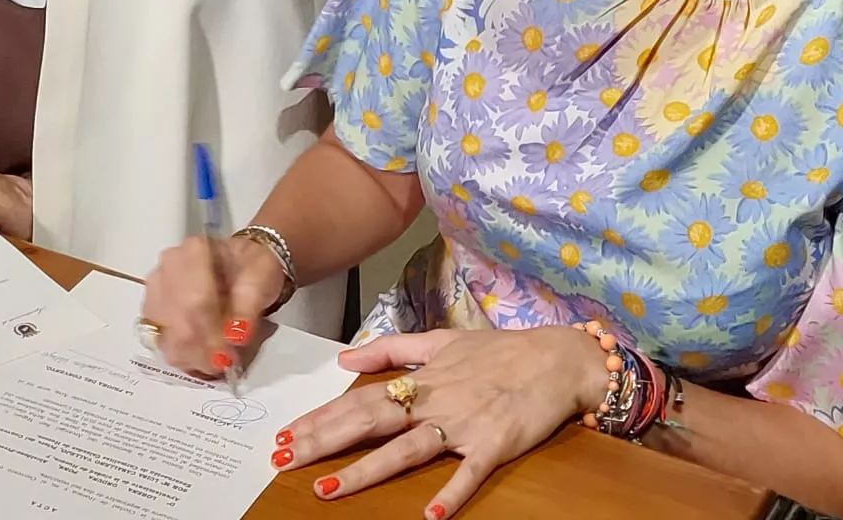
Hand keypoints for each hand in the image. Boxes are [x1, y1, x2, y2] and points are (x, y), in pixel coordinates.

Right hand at [141, 235, 289, 375]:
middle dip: (201, 350)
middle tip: (226, 364)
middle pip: (176, 320)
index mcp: (194, 252)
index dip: (210, 333)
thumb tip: (236, 336)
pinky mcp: (153, 312)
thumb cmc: (251, 270)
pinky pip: (161, 343)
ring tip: (216, 362)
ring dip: (191, 356)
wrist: (240, 265)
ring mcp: (155, 290)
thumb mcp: (260, 282)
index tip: (229, 355)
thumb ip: (248, 309)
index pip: (195, 300)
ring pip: (165, 336)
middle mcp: (167, 268)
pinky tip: (201, 358)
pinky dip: (182, 356)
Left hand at [274, 327, 605, 516]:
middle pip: (370, 422)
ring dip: (366, 471)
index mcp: (421, 379)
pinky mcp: (494, 446)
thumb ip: (393, 348)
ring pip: (406, 450)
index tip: (285, 433)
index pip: (360, 400)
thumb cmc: (500, 351)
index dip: (321, 417)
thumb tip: (346, 358)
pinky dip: (452, 493)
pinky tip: (431, 515)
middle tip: (284, 459)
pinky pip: (469, 473)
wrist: (558, 359)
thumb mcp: (442, 340)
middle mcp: (435, 401)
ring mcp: (463, 425)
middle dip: (324, 442)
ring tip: (328, 490)